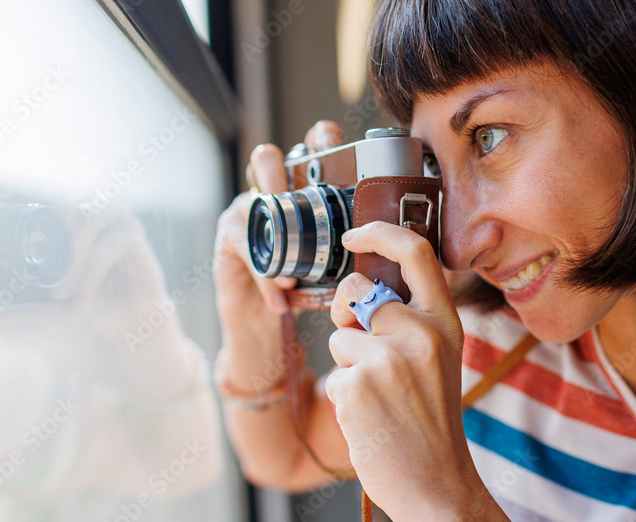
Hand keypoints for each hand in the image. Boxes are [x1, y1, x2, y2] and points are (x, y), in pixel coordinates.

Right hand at [213, 121, 343, 383]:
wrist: (270, 322)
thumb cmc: (309, 286)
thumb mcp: (339, 263)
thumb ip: (360, 248)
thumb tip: (406, 245)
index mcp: (305, 191)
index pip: (310, 149)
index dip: (319, 138)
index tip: (334, 141)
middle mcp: (273, 194)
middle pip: (269, 158)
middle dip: (283, 166)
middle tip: (297, 188)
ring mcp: (248, 214)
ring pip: (251, 197)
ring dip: (268, 216)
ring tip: (287, 244)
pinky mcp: (229, 240)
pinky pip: (247, 249)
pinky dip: (267, 275)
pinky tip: (283, 296)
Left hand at [324, 221, 503, 519]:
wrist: (435, 482)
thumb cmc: (431, 421)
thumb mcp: (439, 359)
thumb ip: (411, 320)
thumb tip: (362, 291)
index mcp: (445, 322)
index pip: (415, 253)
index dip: (378, 232)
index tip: (353, 234)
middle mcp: (421, 333)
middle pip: (357, 292)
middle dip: (345, 314)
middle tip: (362, 348)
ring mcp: (388, 358)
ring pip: (338, 336)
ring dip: (347, 364)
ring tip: (378, 396)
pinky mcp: (357, 385)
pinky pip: (333, 373)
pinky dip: (343, 395)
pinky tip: (369, 416)